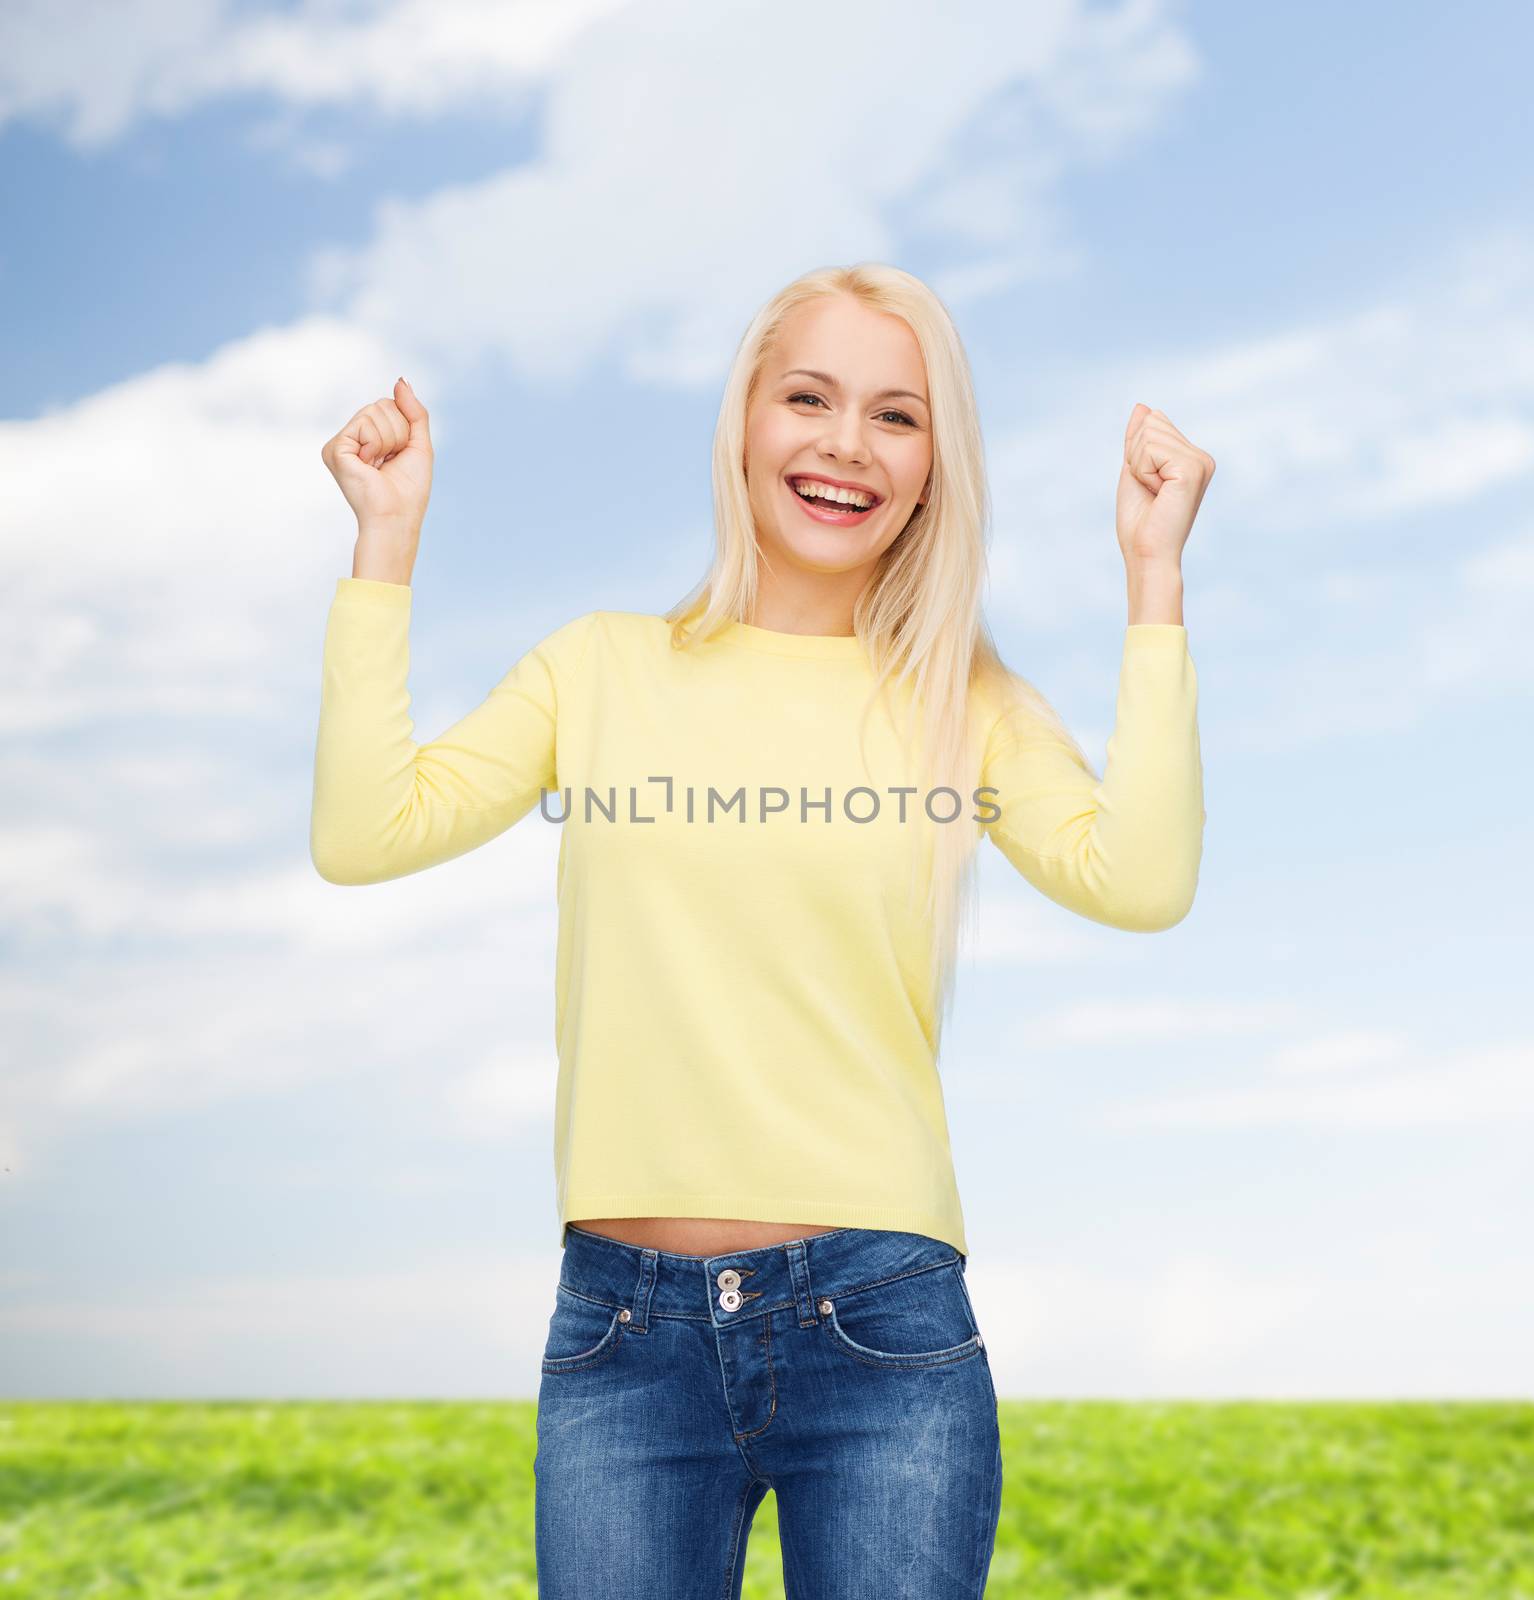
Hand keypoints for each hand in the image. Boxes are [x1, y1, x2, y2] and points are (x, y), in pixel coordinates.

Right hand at [320, 377, 433, 541]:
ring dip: (390, 440)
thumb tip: (401, 379)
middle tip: (391, 461)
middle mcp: (351, 438)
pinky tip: (370, 465)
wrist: (397, 517)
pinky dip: (377, 444)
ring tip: (381, 465)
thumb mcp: (419, 443)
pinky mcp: (335, 449)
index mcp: (368, 438)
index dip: (405, 427)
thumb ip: (414, 411)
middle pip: (382, 404)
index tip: (400, 454)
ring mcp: (341, 443)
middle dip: (399, 432)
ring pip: (375, 412)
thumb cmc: (409, 489)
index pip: (390, 405)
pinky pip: (365, 424)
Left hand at [1115, 404, 1214, 568]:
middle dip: (1136, 458)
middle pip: (1151, 424)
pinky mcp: (1192, 469)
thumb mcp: (1134, 470)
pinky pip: (1149, 450)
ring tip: (1153, 493)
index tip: (1147, 484)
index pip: (1153, 423)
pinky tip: (1157, 494)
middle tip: (1148, 491)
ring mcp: (1200, 462)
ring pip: (1148, 434)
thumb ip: (1139, 439)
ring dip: (1138, 467)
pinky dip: (1142, 472)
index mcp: (1192, 457)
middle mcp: (1202, 457)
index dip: (1136, 453)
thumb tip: (1143, 406)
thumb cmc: (1140, 522)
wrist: (1146, 554)